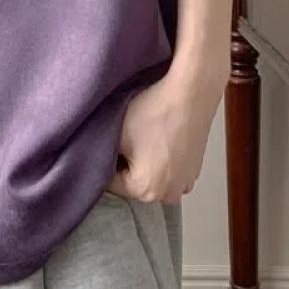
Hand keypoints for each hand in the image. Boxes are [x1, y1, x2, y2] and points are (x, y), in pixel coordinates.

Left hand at [106, 60, 227, 202]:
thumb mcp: (115, 132)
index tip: (104, 142)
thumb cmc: (151, 111)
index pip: (110, 182)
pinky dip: (161, 158)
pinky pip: (168, 169)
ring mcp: (185, 183)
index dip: (103, 159)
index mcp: (144, 190)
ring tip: (142, 136)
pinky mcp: (194, 170)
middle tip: (122, 138)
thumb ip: (99, 154)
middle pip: (132, 182)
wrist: (190, 93)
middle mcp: (167, 195)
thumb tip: (94, 160)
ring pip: (150, 176)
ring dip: (143, 161)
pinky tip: (159, 137)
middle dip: (124, 163)